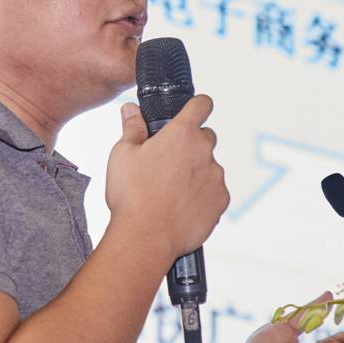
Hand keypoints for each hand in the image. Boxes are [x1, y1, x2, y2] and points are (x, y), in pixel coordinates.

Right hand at [104, 96, 228, 266]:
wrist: (146, 237)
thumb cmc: (132, 195)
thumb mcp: (122, 154)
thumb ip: (132, 128)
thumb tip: (131, 109)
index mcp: (181, 134)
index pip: (201, 105)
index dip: (197, 106)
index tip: (193, 111)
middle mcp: (204, 151)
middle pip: (205, 137)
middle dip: (191, 145)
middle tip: (168, 162)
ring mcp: (216, 177)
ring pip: (209, 167)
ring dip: (196, 172)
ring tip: (170, 191)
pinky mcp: (221, 201)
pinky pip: (214, 191)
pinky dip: (202, 195)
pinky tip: (181, 207)